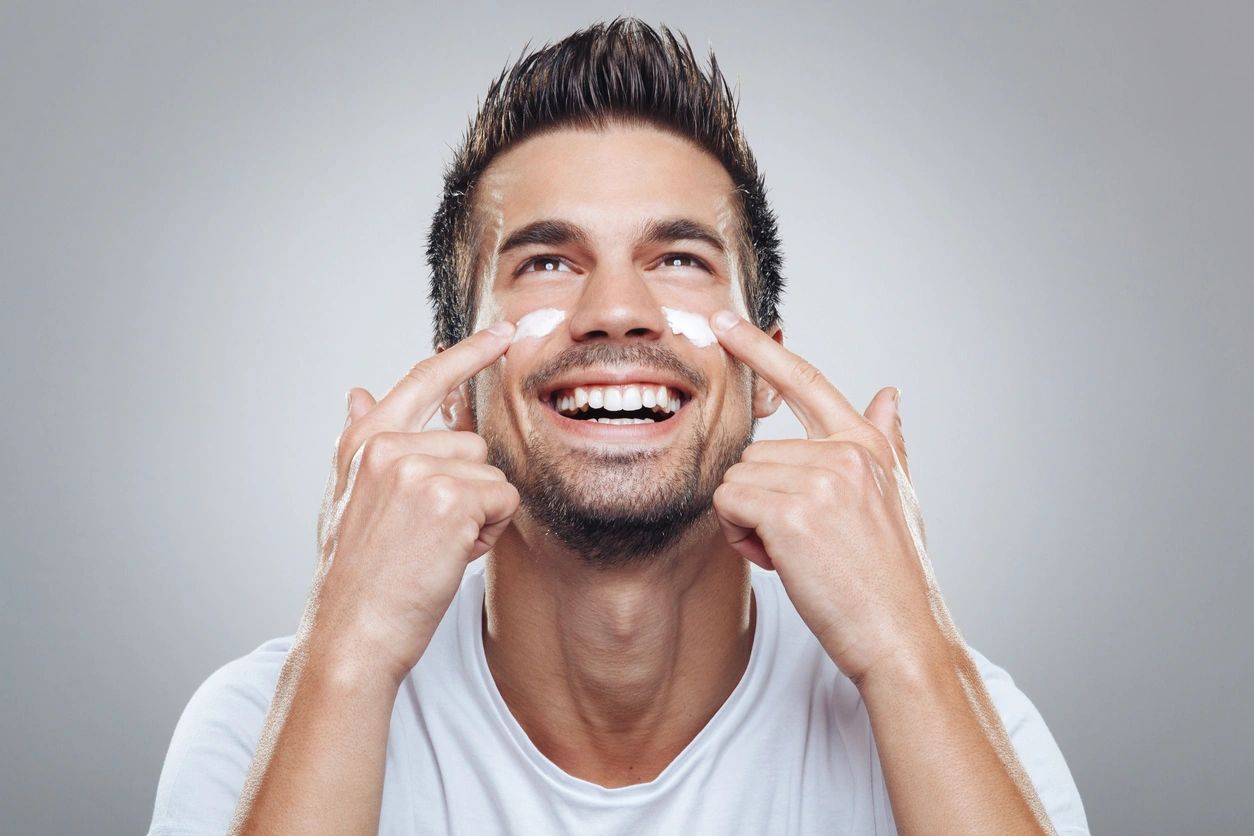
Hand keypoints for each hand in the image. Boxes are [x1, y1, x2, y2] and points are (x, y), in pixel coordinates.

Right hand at [305, 321, 519, 685]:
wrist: (350, 635)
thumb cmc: (355, 577)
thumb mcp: (344, 500)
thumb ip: (360, 444)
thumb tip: (357, 391)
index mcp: (362, 443)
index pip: (420, 381)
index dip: (465, 354)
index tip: (501, 334)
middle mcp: (386, 446)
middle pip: (471, 444)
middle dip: (467, 489)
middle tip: (429, 535)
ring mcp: (417, 468)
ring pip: (490, 474)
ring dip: (478, 514)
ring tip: (434, 548)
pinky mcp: (450, 497)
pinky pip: (503, 500)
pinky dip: (488, 532)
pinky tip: (450, 555)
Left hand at [709, 310, 952, 686]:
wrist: (902, 636)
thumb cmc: (894, 576)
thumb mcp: (900, 498)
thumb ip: (887, 442)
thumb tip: (890, 392)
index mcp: (867, 443)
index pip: (806, 381)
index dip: (760, 348)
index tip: (722, 319)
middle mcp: (845, 451)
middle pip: (754, 454)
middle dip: (760, 500)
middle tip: (799, 541)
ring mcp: (820, 478)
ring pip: (737, 480)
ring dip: (749, 522)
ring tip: (796, 554)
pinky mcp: (791, 512)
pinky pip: (728, 504)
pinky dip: (740, 536)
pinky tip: (779, 561)